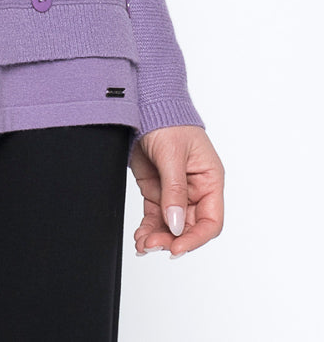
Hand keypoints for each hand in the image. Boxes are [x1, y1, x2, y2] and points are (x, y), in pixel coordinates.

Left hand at [128, 124, 223, 255]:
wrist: (144, 104)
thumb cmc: (168, 120)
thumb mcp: (172, 154)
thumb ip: (174, 189)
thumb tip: (175, 224)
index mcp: (210, 180)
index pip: (210, 220)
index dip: (196, 238)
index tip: (177, 246)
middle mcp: (195, 190)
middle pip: (188, 227)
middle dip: (171, 239)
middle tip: (152, 245)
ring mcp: (175, 192)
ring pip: (170, 225)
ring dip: (157, 237)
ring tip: (142, 245)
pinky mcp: (157, 191)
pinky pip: (155, 217)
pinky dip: (148, 228)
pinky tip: (140, 238)